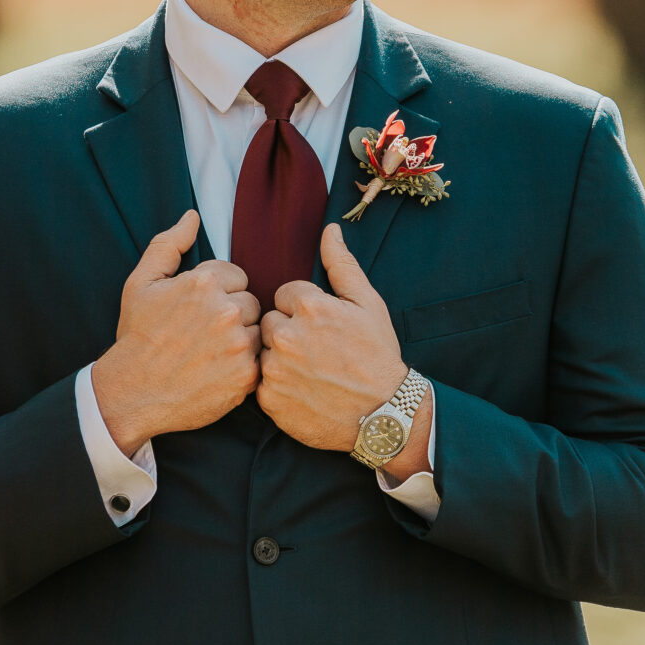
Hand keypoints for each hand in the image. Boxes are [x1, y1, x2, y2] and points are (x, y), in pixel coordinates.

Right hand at [92, 210, 260, 455]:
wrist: (132, 393)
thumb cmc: (136, 336)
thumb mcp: (141, 283)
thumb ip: (168, 245)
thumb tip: (193, 216)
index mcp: (204, 283)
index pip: (237, 276)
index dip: (218, 293)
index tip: (198, 312)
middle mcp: (226, 311)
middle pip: (251, 303)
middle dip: (232, 315)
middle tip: (204, 335)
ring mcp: (238, 345)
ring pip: (257, 331)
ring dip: (240, 340)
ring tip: (211, 353)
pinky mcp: (246, 376)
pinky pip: (259, 361)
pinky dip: (243, 366)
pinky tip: (218, 371)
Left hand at [257, 224, 430, 468]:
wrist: (383, 414)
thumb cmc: (378, 356)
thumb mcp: (368, 304)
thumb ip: (342, 265)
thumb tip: (330, 230)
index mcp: (309, 307)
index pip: (285, 295)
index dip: (304, 312)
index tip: (323, 329)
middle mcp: (286, 336)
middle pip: (269, 322)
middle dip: (287, 332)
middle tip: (317, 352)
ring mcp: (275, 369)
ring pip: (262, 352)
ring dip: (280, 359)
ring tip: (311, 372)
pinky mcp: (269, 399)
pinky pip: (261, 383)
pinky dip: (277, 387)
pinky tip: (303, 391)